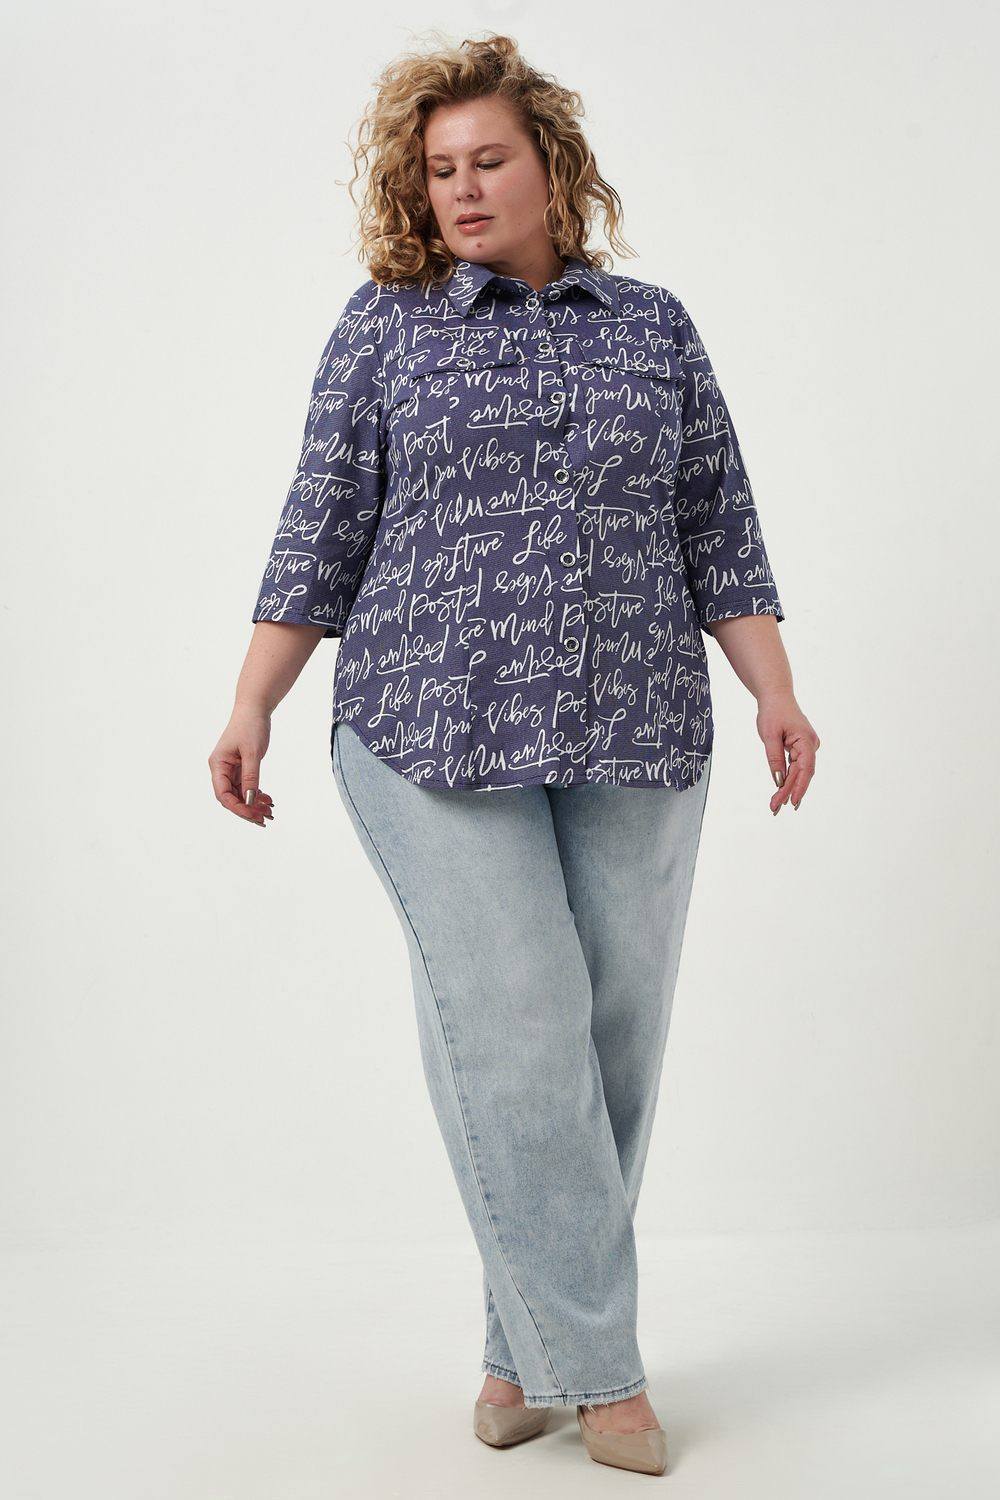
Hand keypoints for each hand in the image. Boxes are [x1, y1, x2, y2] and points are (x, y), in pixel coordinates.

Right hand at [208, 705, 274, 827]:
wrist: (255, 708)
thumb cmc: (250, 726)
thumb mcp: (252, 753)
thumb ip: (250, 777)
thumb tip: (249, 800)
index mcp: (218, 765)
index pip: (223, 794)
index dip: (238, 807)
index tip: (254, 815)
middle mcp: (221, 769)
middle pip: (231, 797)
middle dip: (247, 810)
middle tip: (264, 819)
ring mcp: (231, 769)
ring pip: (240, 793)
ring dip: (253, 804)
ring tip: (269, 812)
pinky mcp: (241, 767)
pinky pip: (247, 786)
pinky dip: (256, 794)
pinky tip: (268, 800)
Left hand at [756, 692, 819, 813]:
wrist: (776, 695)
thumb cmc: (773, 711)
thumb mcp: (769, 735)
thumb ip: (774, 758)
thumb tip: (778, 780)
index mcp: (806, 740)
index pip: (805, 769)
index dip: (799, 787)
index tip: (791, 802)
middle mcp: (811, 745)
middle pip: (801, 773)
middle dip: (789, 791)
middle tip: (775, 807)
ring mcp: (807, 747)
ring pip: (798, 772)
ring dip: (787, 787)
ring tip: (776, 804)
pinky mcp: (800, 748)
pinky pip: (795, 766)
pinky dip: (787, 778)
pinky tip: (780, 791)